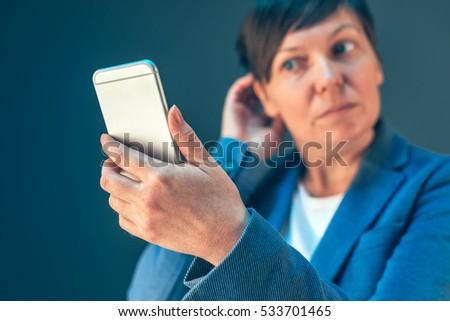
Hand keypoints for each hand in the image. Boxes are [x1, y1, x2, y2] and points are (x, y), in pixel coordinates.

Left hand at [100, 106, 248, 265]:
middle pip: (109, 180)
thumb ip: (185, 137)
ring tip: (128, 180)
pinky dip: (123, 207)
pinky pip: (122, 219)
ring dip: (116, 186)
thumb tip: (172, 111)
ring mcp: (146, 219)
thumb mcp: (207, 163)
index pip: (123, 156)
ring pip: (113, 200)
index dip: (110, 146)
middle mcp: (147, 199)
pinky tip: (136, 201)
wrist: (228, 237)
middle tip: (116, 161)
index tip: (105, 140)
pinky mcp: (148, 234)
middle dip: (108, 166)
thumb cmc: (220, 198)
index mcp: (161, 177)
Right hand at [221, 74, 283, 158]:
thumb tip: (286, 107)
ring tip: (262, 74)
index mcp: (259, 123)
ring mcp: (239, 110)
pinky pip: (236, 90)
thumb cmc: (261, 147)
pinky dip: (243, 82)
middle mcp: (249, 116)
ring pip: (245, 91)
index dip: (271, 95)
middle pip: (255, 96)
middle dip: (262, 87)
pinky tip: (252, 77)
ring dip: (253, 82)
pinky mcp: (231, 106)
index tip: (280, 87)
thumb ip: (281, 119)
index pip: (265, 105)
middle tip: (271, 77)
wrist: (244, 151)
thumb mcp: (277, 133)